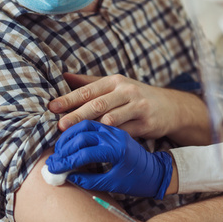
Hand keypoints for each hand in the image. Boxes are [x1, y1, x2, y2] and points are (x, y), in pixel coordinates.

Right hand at [46, 120, 172, 198]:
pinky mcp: (114, 129)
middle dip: (64, 147)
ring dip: (69, 134)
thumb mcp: (112, 185)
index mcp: (117, 151)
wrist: (157, 172)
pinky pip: (93, 124)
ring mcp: (115, 131)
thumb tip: (66, 176)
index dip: (66, 162)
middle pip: (83, 134)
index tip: (53, 168)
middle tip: (53, 158)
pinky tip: (70, 139)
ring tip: (58, 148)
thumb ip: (88, 180)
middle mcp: (115, 136)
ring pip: (86, 125)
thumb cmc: (136, 182)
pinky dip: (78, 130)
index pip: (84, 153)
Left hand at [49, 73, 206, 143]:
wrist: (170, 107)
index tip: (52, 107)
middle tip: (60, 125)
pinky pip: (125, 132)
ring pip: (111, 118)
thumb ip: (89, 82)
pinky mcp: (146, 123)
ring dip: (92, 129)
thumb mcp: (115, 85)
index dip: (69, 98)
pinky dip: (110, 139)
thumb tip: (63, 76)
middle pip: (98, 104)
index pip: (88, 90)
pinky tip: (98, 145)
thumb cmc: (136, 96)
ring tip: (76, 137)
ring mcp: (138, 107)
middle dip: (77, 115)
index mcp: (115, 81)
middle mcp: (127, 91)